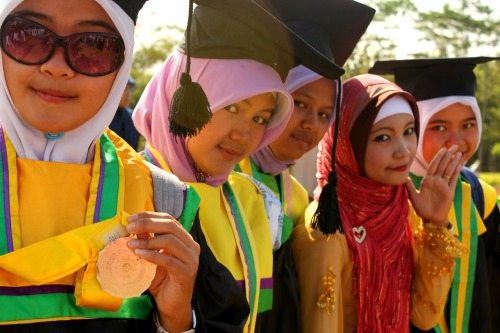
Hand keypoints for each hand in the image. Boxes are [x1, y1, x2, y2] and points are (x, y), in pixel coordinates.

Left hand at [126, 212, 199, 332]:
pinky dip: (152, 255)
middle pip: (170, 226)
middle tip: (129, 228)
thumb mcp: (152, 258)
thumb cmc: (162, 280)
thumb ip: (147, 243)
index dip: (150, 216)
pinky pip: (168, 260)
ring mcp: (191, 259)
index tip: (131, 218)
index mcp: (184, 239)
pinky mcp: (187, 272)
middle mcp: (191, 246)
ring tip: (131, 244)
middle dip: (147, 224)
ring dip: (148, 240)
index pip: (168, 219)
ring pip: (170, 240)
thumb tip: (132, 229)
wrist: (172, 305)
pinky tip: (139, 254)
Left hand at [406, 146, 461, 225]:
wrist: (431, 219)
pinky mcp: (449, 192)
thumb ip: (409, 186)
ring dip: (454, 161)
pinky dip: (456, 172)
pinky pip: (453, 180)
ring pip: (449, 171)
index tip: (442, 148)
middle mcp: (436, 181)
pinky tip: (459, 165)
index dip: (438, 157)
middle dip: (448, 155)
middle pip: (443, 165)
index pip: (433, 166)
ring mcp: (444, 186)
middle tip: (454, 146)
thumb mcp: (413, 196)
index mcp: (428, 180)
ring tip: (459, 152)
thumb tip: (403, 177)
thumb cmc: (421, 208)